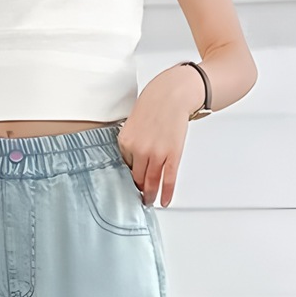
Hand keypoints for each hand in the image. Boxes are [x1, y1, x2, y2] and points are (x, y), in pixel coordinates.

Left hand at [116, 66, 204, 205]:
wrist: (172, 94)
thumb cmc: (154, 104)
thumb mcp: (132, 123)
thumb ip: (131, 142)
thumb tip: (132, 158)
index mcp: (125, 142)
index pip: (123, 166)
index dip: (126, 176)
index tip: (127, 185)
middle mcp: (138, 150)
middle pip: (135, 178)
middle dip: (137, 189)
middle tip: (137, 198)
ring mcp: (156, 154)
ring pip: (150, 182)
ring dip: (149, 195)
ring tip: (149, 202)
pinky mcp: (172, 155)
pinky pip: (167, 180)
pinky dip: (166, 193)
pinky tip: (163, 201)